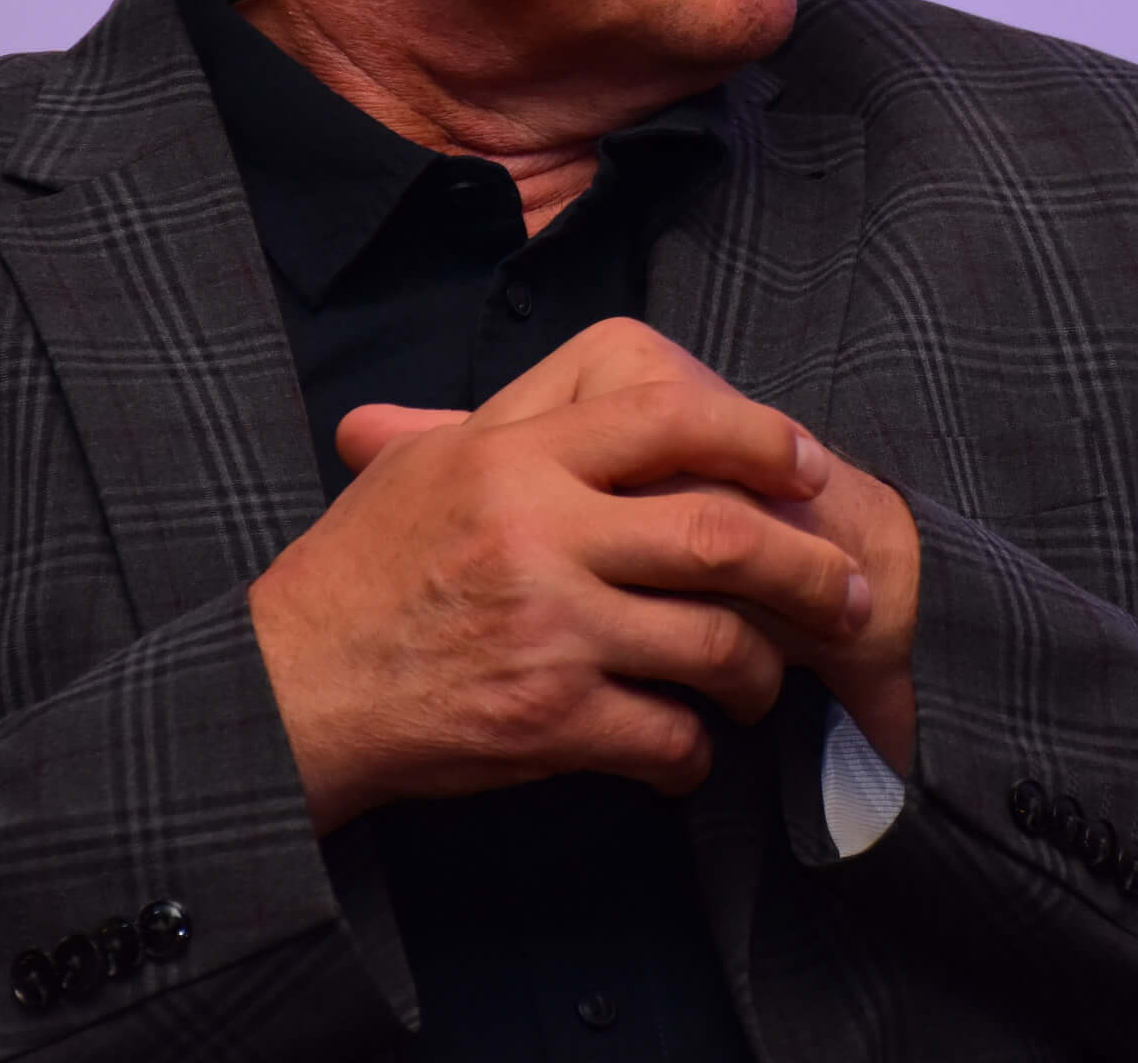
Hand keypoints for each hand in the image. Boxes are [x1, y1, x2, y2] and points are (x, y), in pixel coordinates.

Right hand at [250, 319, 873, 833]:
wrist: (289, 691)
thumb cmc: (354, 576)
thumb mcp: (422, 470)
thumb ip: (512, 425)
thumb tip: (596, 387)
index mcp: (514, 457)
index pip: (667, 418)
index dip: (756, 437)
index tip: (803, 464)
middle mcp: (539, 533)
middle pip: (721, 534)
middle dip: (806, 567)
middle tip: (848, 588)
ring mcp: (548, 628)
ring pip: (711, 644)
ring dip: (759, 672)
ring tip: (763, 681)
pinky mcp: (547, 718)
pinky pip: (665, 734)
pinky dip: (693, 751)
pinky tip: (688, 749)